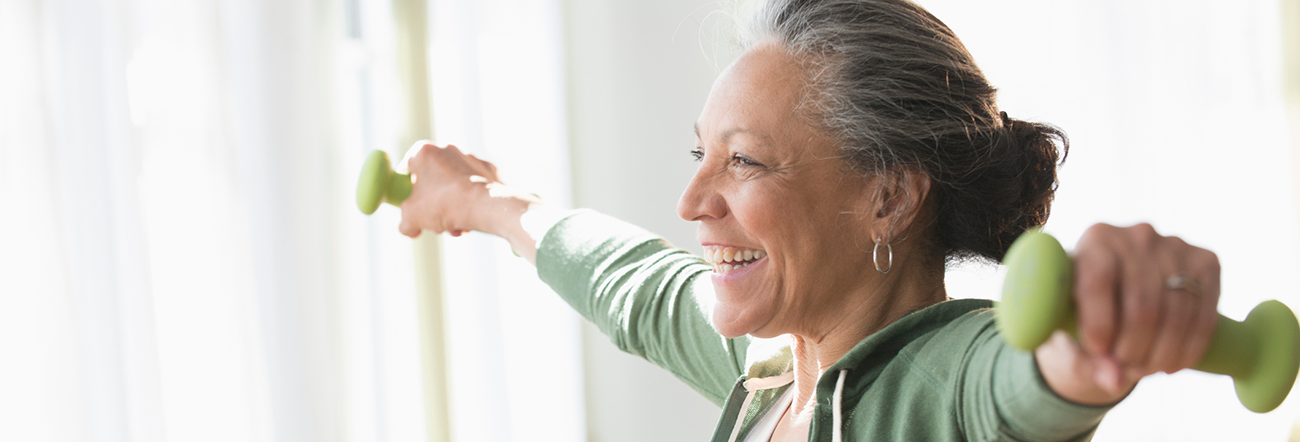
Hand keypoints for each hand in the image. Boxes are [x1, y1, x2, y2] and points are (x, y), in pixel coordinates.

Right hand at [397, 141, 510, 237]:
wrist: (485, 205)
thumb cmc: (443, 205)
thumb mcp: (411, 217)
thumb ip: (405, 222)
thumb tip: (409, 229)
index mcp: (425, 152)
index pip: (408, 166)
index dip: (406, 187)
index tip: (410, 203)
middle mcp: (448, 149)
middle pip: (433, 180)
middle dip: (432, 205)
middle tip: (435, 224)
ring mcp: (470, 158)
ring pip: (453, 186)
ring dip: (451, 209)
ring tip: (454, 229)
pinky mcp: (489, 169)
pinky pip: (473, 187)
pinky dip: (469, 203)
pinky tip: (470, 221)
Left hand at [1036, 223, 1220, 404]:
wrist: (1120, 291)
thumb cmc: (1083, 310)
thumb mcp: (1072, 330)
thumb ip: (1085, 357)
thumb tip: (1114, 381)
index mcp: (1095, 240)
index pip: (1098, 280)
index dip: (1099, 323)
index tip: (1099, 353)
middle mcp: (1136, 235)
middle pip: (1143, 302)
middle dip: (1133, 348)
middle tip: (1124, 369)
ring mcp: (1176, 245)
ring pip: (1177, 312)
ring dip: (1162, 353)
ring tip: (1144, 370)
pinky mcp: (1206, 262)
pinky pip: (1205, 313)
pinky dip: (1190, 348)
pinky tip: (1172, 365)